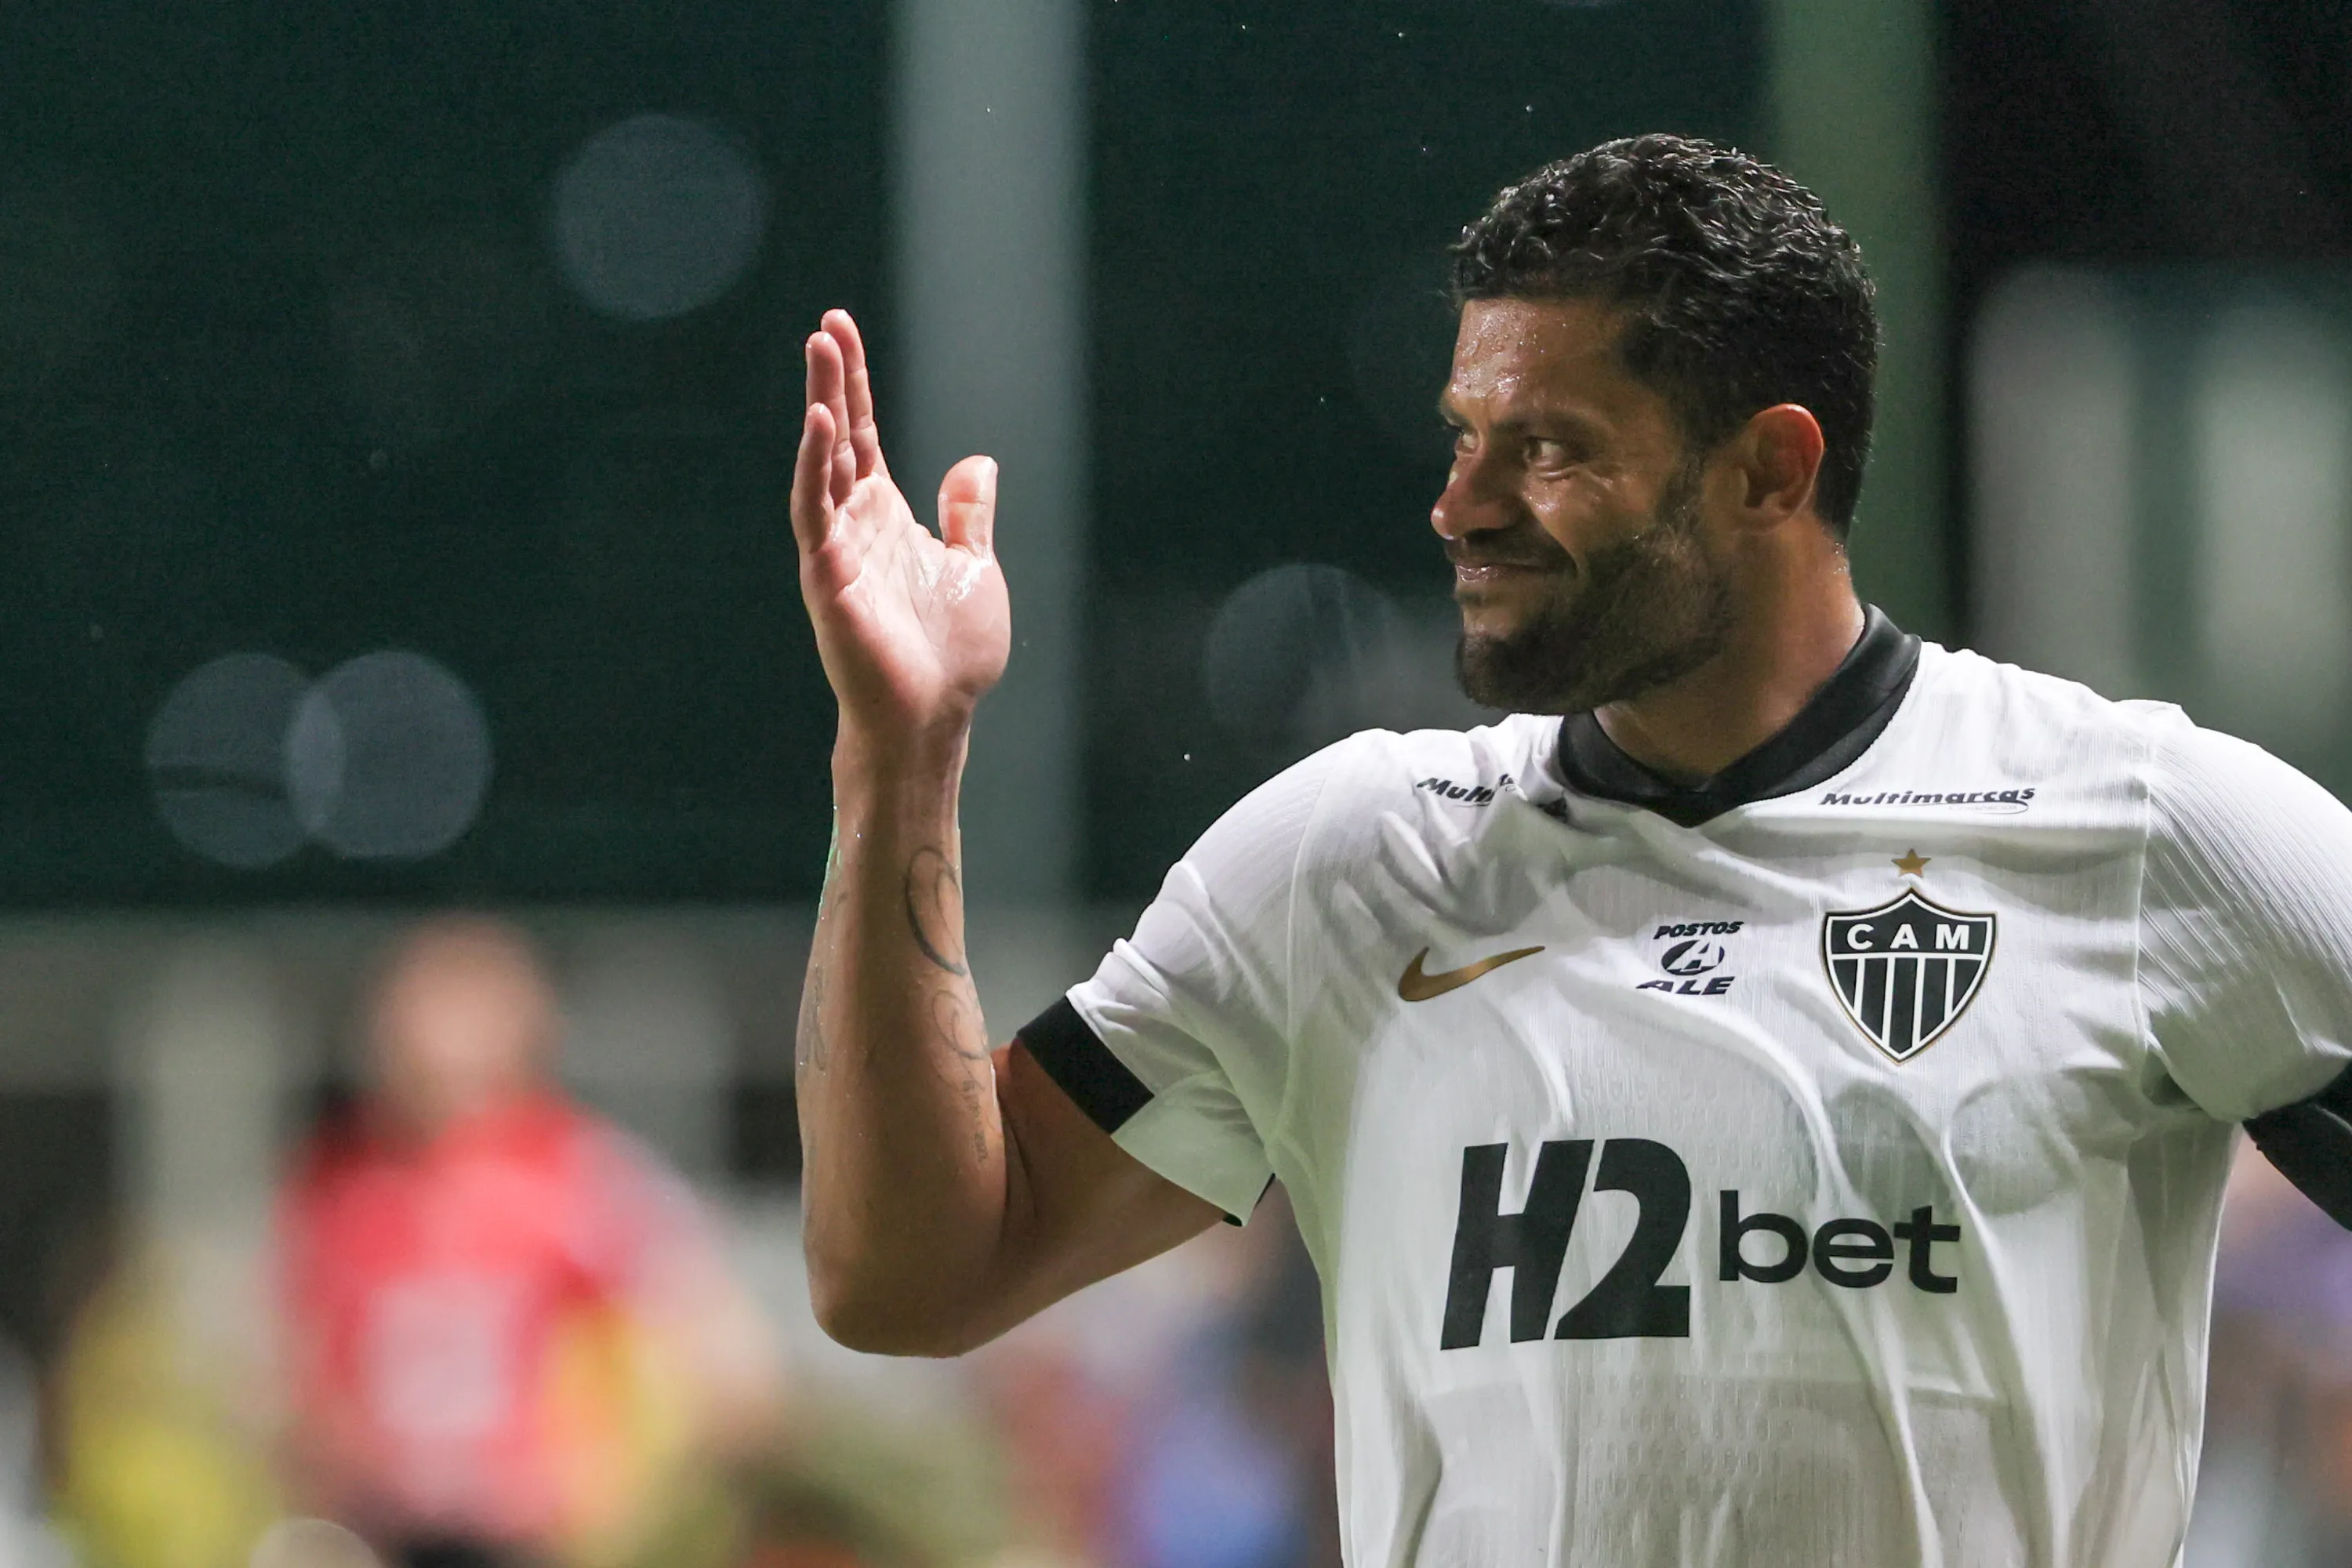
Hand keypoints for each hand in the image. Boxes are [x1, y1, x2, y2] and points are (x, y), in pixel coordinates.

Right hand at [791, 310, 1010, 751]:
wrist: (935, 716)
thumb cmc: (952, 656)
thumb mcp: (975, 568)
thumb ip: (969, 516)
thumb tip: (976, 464)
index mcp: (886, 518)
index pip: (864, 436)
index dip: (855, 384)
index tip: (841, 330)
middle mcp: (855, 525)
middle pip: (838, 437)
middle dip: (833, 380)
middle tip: (826, 324)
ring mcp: (836, 548)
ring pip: (822, 463)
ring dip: (820, 406)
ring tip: (820, 352)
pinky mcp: (827, 576)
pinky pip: (814, 511)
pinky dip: (814, 467)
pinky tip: (821, 424)